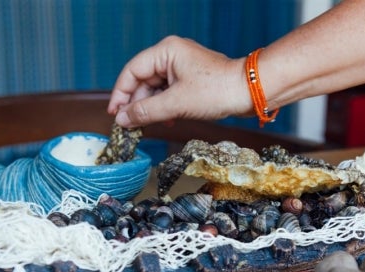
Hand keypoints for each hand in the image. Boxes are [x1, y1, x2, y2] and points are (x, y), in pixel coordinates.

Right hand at [107, 36, 252, 126]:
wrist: (250, 92)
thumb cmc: (217, 91)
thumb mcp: (177, 103)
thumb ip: (146, 111)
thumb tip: (121, 119)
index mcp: (166, 52)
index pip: (132, 71)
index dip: (120, 93)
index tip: (114, 114)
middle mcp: (172, 55)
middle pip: (143, 81)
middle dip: (136, 104)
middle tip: (130, 126)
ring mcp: (182, 68)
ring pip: (156, 89)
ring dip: (151, 108)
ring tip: (148, 126)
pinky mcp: (192, 80)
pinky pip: (170, 93)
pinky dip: (165, 107)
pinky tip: (167, 120)